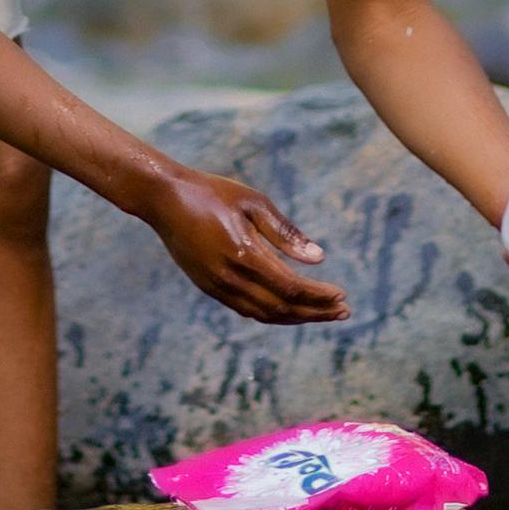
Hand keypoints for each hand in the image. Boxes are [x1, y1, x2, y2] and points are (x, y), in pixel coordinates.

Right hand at [143, 168, 349, 324]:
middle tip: (344, 311)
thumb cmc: (213, 192)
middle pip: (281, 308)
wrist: (164, 199)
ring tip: (323, 313)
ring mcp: (217, 287)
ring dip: (297, 317)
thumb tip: (319, 258)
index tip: (342, 296)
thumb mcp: (253, 202)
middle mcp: (230, 278)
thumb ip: (285, 233)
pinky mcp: (209, 287)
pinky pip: (247, 310)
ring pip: (264, 314)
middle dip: (315, 312)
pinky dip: (273, 314)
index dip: (319, 296)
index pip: (291, 288)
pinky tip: (290, 308)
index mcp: (244, 255)